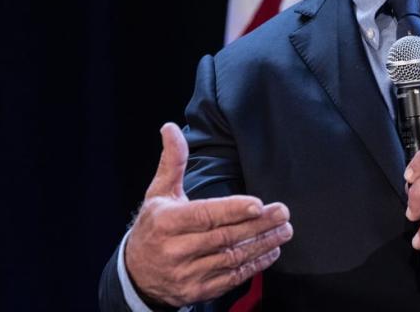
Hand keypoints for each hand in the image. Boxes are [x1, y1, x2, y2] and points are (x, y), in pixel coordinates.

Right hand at [124, 123, 292, 306]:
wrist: (135, 274)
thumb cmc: (153, 227)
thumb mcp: (158, 193)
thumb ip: (172, 161)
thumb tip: (170, 128)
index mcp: (166, 223)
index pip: (204, 215)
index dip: (232, 210)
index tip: (258, 204)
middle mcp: (175, 250)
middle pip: (224, 237)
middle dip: (257, 225)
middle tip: (282, 213)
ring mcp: (186, 274)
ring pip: (231, 258)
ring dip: (261, 244)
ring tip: (284, 230)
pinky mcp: (197, 291)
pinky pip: (231, 277)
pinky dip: (254, 265)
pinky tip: (271, 251)